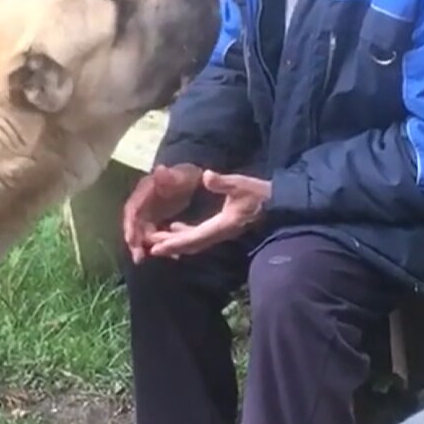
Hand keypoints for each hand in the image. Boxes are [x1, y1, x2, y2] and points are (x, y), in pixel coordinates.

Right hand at [122, 163, 202, 262]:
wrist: (191, 178)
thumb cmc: (186, 175)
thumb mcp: (181, 174)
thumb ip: (170, 175)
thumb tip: (159, 170)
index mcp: (145, 190)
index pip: (132, 209)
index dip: (131, 224)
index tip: (130, 239)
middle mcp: (142, 202)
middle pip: (134, 223)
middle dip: (134, 240)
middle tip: (138, 258)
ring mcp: (147, 211)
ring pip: (142, 231)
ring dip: (144, 245)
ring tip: (146, 260)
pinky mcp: (155, 219)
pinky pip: (153, 234)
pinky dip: (158, 244)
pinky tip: (170, 255)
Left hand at [146, 171, 271, 257]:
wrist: (277, 204)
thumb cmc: (260, 193)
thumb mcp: (243, 184)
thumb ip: (224, 182)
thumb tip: (206, 176)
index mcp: (222, 224)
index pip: (194, 237)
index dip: (174, 243)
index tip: (155, 248)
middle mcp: (220, 233)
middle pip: (191, 244)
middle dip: (170, 246)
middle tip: (147, 246)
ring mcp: (221, 232)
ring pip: (194, 242)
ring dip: (176, 242)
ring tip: (156, 239)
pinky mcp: (223, 228)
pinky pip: (200, 236)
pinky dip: (185, 235)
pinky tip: (175, 228)